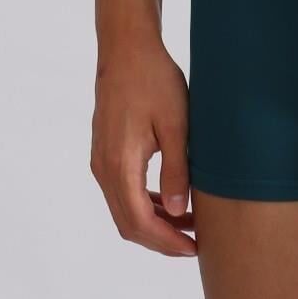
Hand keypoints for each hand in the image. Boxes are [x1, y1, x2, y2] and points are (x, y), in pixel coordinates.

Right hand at [90, 35, 196, 255]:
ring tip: (190, 223)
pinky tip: (171, 201)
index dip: (167, 241)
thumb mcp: (176, 125)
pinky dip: (145, 204)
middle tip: (195, 243)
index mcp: (120, 165)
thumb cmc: (154, 81)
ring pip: (124, 210)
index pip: (140, 222)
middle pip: (128, 223)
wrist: (126, 50)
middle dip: (161, 239)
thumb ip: (177, 170)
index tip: (194, 248)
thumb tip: (181, 212)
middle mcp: (104, 169)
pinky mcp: (105, 153)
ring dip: (154, 223)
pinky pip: (122, 192)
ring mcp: (101, 162)